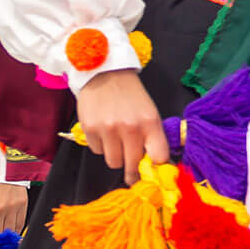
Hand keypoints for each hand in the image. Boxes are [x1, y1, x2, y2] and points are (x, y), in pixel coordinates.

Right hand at [76, 69, 168, 184]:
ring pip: (113, 162)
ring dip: (115, 156)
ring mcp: (108, 129)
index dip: (155, 168)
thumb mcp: (149, 112)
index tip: (152, 173)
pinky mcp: (90, 129)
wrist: (105, 74)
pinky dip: (101, 146)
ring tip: (116, 141)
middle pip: (132, 165)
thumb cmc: (131, 96)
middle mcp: (130, 127)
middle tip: (132, 174)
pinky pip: (97, 151)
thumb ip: (152, 137)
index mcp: (150, 122)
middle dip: (133, 171)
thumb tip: (153, 164)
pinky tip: (103, 131)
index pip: (159, 157)